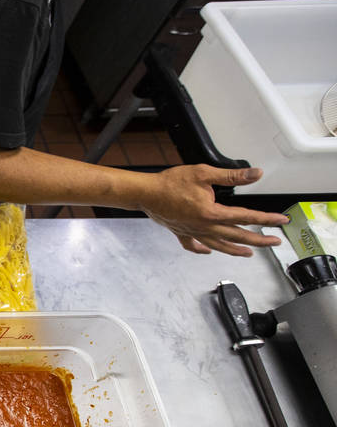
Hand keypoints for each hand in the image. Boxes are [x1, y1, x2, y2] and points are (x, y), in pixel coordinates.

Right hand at [138, 165, 289, 256]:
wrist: (145, 193)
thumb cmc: (170, 183)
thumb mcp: (204, 173)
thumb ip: (232, 176)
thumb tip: (254, 174)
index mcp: (212, 213)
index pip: (246, 217)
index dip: (266, 218)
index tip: (280, 220)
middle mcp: (204, 226)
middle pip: (237, 236)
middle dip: (259, 239)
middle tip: (274, 241)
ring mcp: (192, 232)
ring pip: (219, 245)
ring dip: (236, 250)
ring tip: (249, 253)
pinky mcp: (181, 232)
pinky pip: (193, 246)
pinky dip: (202, 250)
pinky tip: (208, 251)